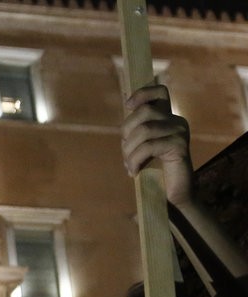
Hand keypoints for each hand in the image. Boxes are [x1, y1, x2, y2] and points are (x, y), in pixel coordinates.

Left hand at [122, 84, 193, 208]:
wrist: (173, 195)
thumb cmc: (154, 171)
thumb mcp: (142, 146)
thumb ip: (136, 130)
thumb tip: (125, 111)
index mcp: (167, 118)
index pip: (159, 92)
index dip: (142, 94)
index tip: (127, 106)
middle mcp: (177, 121)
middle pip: (145, 112)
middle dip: (126, 132)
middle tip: (125, 153)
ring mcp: (180, 132)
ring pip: (144, 130)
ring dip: (129, 150)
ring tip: (129, 166)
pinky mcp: (179, 146)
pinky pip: (149, 146)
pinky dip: (136, 160)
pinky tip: (134, 171)